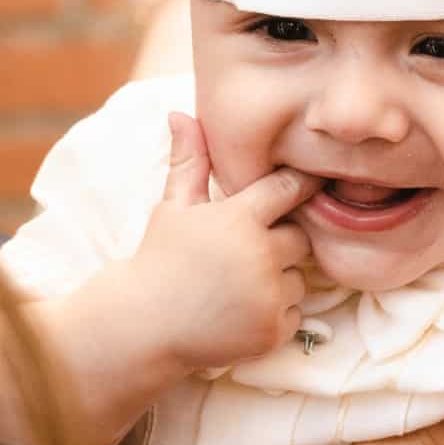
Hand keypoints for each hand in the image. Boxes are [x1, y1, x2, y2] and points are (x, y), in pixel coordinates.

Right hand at [132, 113, 316, 369]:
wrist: (143, 327)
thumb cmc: (159, 260)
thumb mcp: (173, 207)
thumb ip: (188, 161)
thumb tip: (180, 114)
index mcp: (238, 218)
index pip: (290, 189)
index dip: (296, 187)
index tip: (300, 189)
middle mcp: (260, 255)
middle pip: (300, 238)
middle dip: (279, 243)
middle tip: (245, 254)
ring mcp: (269, 296)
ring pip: (299, 278)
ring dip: (278, 280)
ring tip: (237, 286)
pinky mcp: (274, 330)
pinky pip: (296, 313)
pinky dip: (275, 313)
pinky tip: (240, 311)